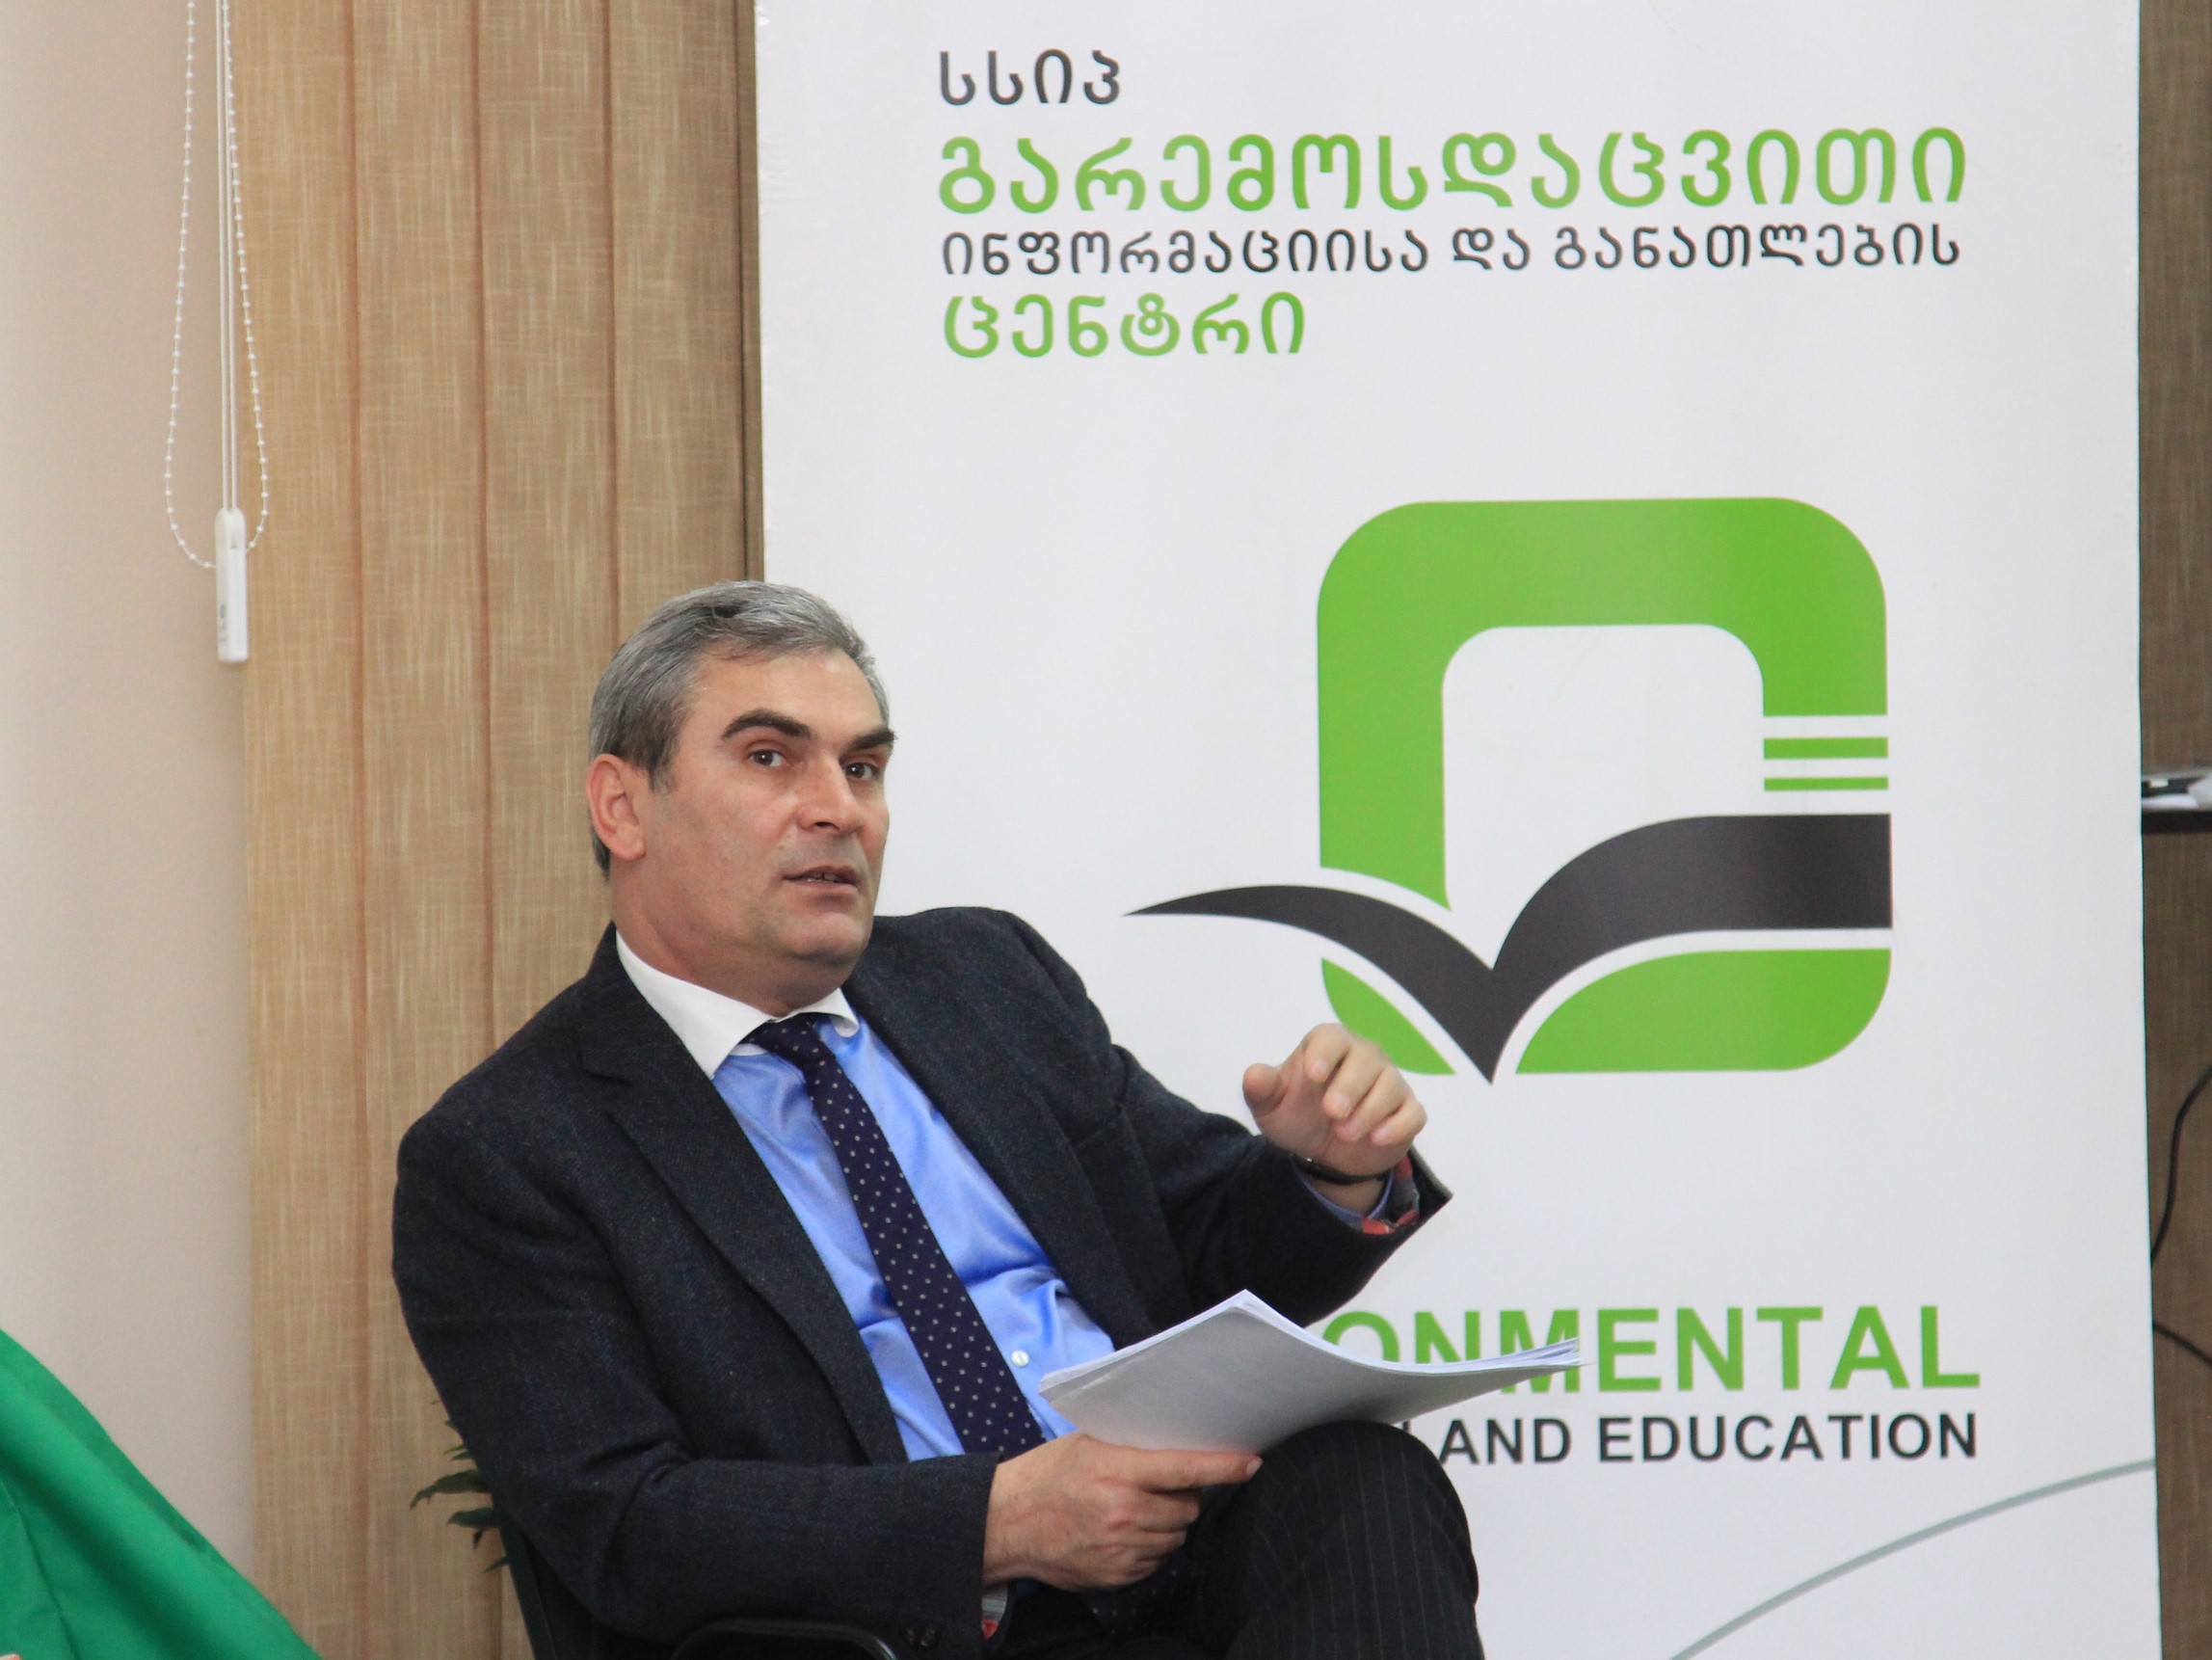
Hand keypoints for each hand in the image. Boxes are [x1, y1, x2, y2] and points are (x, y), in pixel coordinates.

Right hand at [981, 1435, 1259, 1589]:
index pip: (1186, 1469)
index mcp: (1118, 1471)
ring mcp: (1122, 1548)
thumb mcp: (1089, 1444)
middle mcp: (1124, 1512)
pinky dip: (1152, 1546)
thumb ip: (1136, 1448)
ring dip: (1169, 1522)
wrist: (1008, 1522)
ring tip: (1137, 1507)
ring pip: (1177, 1536)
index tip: (1251, 1463)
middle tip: (1159, 1485)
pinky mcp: (1118, 1575)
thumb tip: (1184, 1447)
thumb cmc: (1049, 1474)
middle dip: (1184, 1496)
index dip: (1224, 1466)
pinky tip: (1125, 1531)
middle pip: (1189, 1507)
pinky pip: (1158, 1560)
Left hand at [1242, 1024, 1426, 1184]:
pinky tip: (1377, 1138)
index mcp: (1329, 1045)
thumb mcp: (1272, 1106)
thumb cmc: (1298, 1113)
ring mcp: (1389, 1081)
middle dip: (1349, 1087)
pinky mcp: (1407, 1110)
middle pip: (1365, 1060)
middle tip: (1332, 1114)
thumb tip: (1253, 1075)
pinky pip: (1413, 1113)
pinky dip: (1398, 1126)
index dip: (1324, 1053)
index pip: (1331, 1037)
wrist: (1325, 1149)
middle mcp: (1363, 1056)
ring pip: (1391, 1086)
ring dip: (1369, 1111)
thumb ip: (1261, 1089)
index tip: (1313, 1075)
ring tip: (1345, 1133)